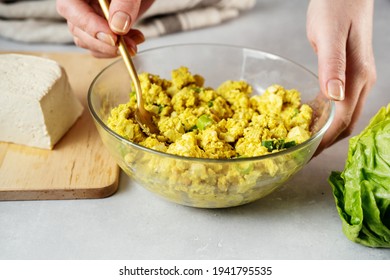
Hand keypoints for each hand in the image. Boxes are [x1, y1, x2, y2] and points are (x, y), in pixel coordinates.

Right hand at [56, 0, 153, 57]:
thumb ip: (124, 3)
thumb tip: (118, 28)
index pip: (70, 9)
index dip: (91, 26)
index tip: (113, 38)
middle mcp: (78, 3)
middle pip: (78, 30)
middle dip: (104, 43)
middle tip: (129, 47)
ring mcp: (88, 16)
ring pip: (88, 42)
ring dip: (112, 49)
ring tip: (137, 39)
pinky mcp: (100, 27)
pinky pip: (100, 47)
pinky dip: (116, 49)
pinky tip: (134, 39)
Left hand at [306, 0, 376, 154]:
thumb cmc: (336, 6)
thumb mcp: (328, 35)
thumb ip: (332, 65)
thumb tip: (335, 97)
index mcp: (357, 77)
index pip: (341, 121)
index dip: (324, 141)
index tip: (306, 154)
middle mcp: (361, 82)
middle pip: (345, 124)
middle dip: (325, 142)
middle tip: (303, 153)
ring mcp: (356, 78)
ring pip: (343, 115)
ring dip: (325, 131)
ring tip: (305, 141)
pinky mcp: (348, 73)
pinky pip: (338, 103)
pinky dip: (325, 115)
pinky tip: (310, 117)